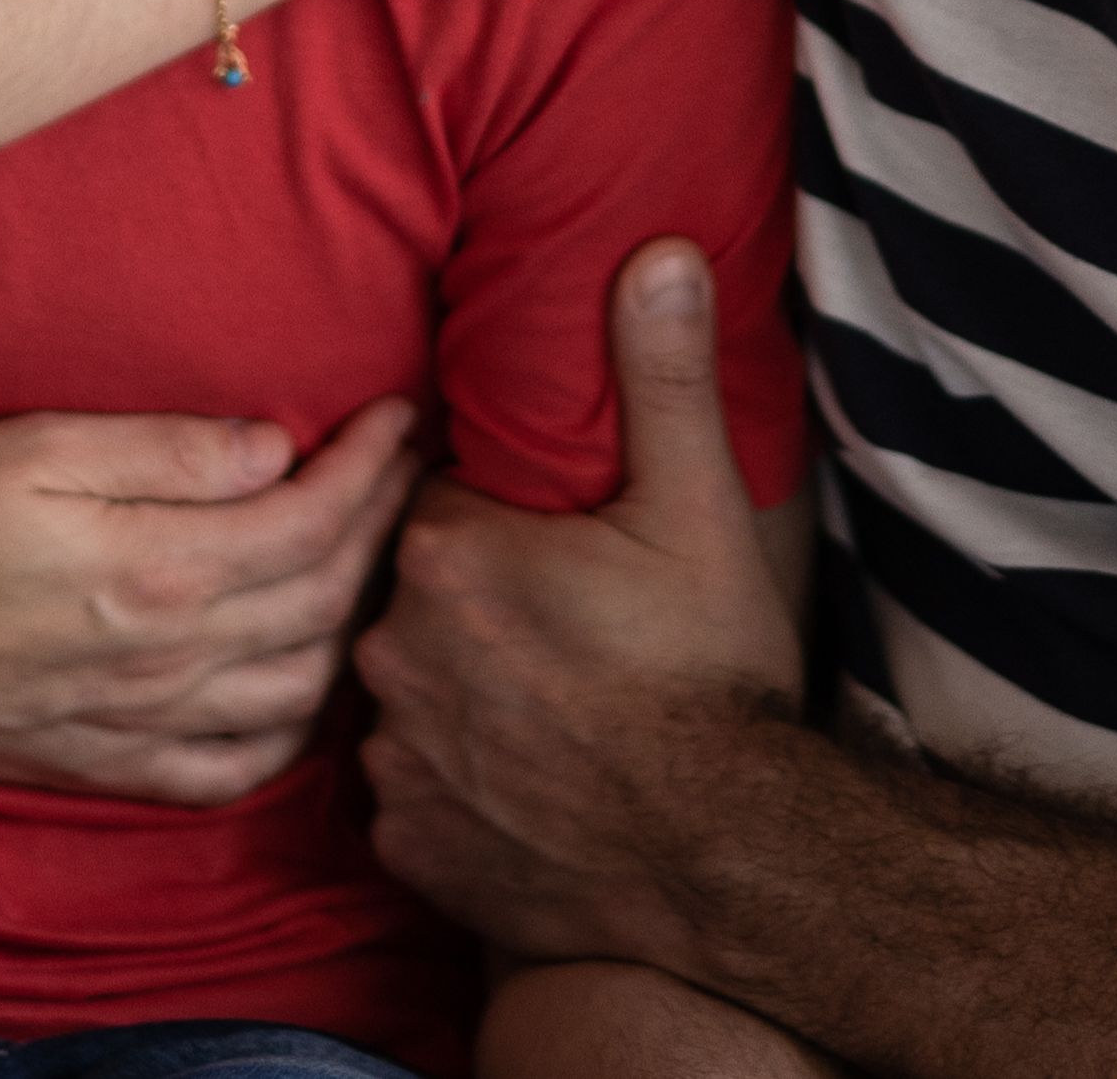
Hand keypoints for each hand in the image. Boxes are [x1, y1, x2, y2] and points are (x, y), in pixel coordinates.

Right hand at [0, 395, 426, 806]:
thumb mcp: (36, 450)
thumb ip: (164, 452)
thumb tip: (272, 447)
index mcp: (162, 569)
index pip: (312, 518)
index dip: (373, 466)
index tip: (401, 417)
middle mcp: (176, 657)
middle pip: (327, 598)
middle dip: (384, 526)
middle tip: (409, 469)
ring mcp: (151, 721)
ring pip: (305, 685)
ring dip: (356, 622)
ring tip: (366, 561)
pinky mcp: (118, 762)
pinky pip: (241, 765)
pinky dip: (294, 728)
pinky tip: (299, 683)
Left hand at [361, 244, 805, 964]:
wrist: (726, 862)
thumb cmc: (711, 681)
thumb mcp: (700, 511)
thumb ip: (663, 377)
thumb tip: (659, 255)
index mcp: (444, 554)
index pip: (435, 509)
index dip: (499, 528)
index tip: (557, 557)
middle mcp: (389, 650)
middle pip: (414, 601)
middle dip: (475, 612)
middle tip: (567, 640)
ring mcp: (392, 757)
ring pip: (408, 698)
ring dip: (458, 701)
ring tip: (549, 716)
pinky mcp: (407, 849)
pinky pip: (411, 798)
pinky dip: (454, 792)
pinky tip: (522, 789)